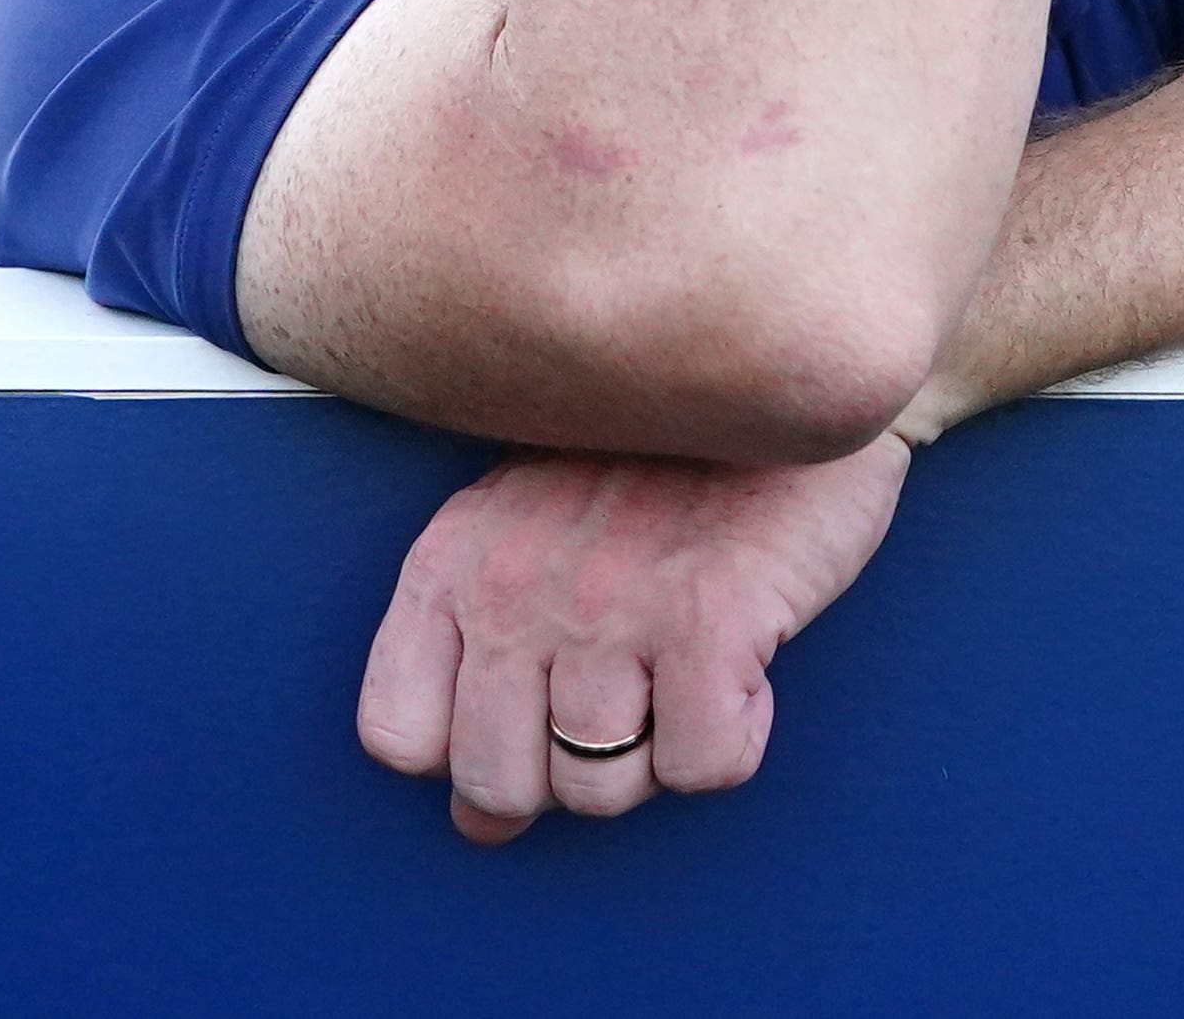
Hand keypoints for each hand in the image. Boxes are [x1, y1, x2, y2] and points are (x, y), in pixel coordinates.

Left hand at [357, 435, 911, 844]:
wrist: (782, 360)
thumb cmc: (658, 457)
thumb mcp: (531, 534)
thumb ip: (483, 667)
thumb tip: (477, 823)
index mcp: (454, 560)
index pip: (401, 737)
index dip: (471, 752)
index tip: (533, 710)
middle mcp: (514, 587)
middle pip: (501, 785)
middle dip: (569, 767)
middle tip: (627, 688)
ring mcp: (610, 603)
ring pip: (603, 789)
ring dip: (656, 751)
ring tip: (686, 663)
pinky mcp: (711, 616)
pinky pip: (704, 766)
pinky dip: (734, 735)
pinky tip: (742, 662)